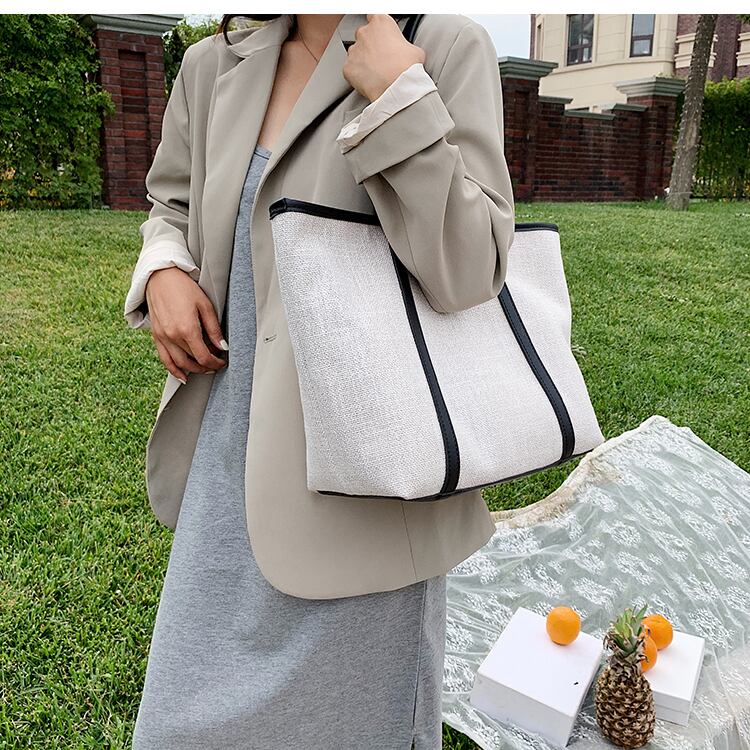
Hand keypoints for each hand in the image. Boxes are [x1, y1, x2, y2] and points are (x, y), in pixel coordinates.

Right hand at [145, 267, 227, 382]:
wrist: (160, 277)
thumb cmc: (184, 288)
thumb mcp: (205, 306)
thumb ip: (214, 329)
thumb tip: (222, 347)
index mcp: (187, 329)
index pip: (204, 357)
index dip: (215, 363)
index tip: (223, 362)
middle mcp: (173, 337)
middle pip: (192, 362)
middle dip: (206, 366)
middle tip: (216, 364)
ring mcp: (162, 337)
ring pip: (178, 364)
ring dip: (192, 370)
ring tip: (203, 369)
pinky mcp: (155, 336)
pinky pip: (164, 359)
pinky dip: (173, 370)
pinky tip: (182, 375)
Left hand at [342, 14, 425, 101]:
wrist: (396, 88)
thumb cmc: (406, 68)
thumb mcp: (415, 50)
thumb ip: (405, 46)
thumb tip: (406, 52)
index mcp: (381, 22)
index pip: (375, 18)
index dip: (379, 30)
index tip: (382, 38)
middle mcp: (364, 33)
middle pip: (363, 35)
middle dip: (370, 46)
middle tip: (381, 59)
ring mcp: (354, 50)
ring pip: (355, 53)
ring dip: (363, 60)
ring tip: (376, 72)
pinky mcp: (348, 67)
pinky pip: (350, 69)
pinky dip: (357, 75)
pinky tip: (368, 80)